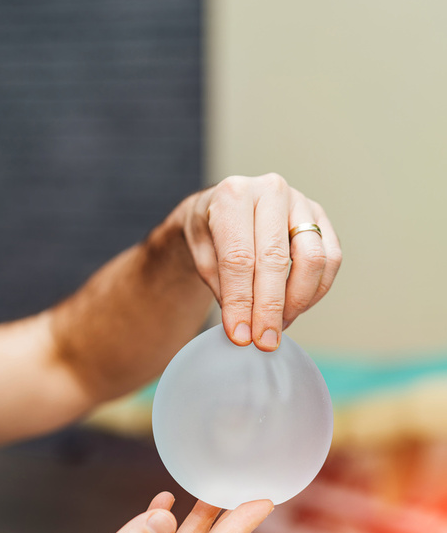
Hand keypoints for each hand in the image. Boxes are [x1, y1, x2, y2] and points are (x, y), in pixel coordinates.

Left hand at [182, 173, 341, 350]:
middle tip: (264, 340)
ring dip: (298, 301)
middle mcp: (270, 191)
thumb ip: (223, 288)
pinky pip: (331, 258)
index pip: (239, 257)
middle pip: (276, 259)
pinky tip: (296, 307)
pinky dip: (316, 290)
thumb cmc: (210, 233)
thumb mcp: (202, 257)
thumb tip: (245, 326)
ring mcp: (300, 201)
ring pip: (313, 258)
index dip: (240, 302)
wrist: (223, 207)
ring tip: (279, 325)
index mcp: (233, 195)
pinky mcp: (320, 217)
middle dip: (270, 308)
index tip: (240, 335)